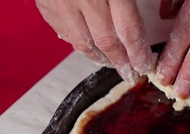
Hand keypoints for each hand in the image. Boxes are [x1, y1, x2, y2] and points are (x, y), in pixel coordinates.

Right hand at [36, 0, 155, 83]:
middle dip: (120, 61)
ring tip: (109, 62)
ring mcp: (62, 2)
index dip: (138, 52)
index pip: (129, 31)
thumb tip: (139, 32)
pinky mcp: (44, 3)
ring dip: (98, 57)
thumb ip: (130, 2)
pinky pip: (61, 30)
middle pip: (106, 42)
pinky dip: (75, 41)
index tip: (145, 65)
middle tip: (129, 71)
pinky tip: (85, 44)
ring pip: (81, 43)